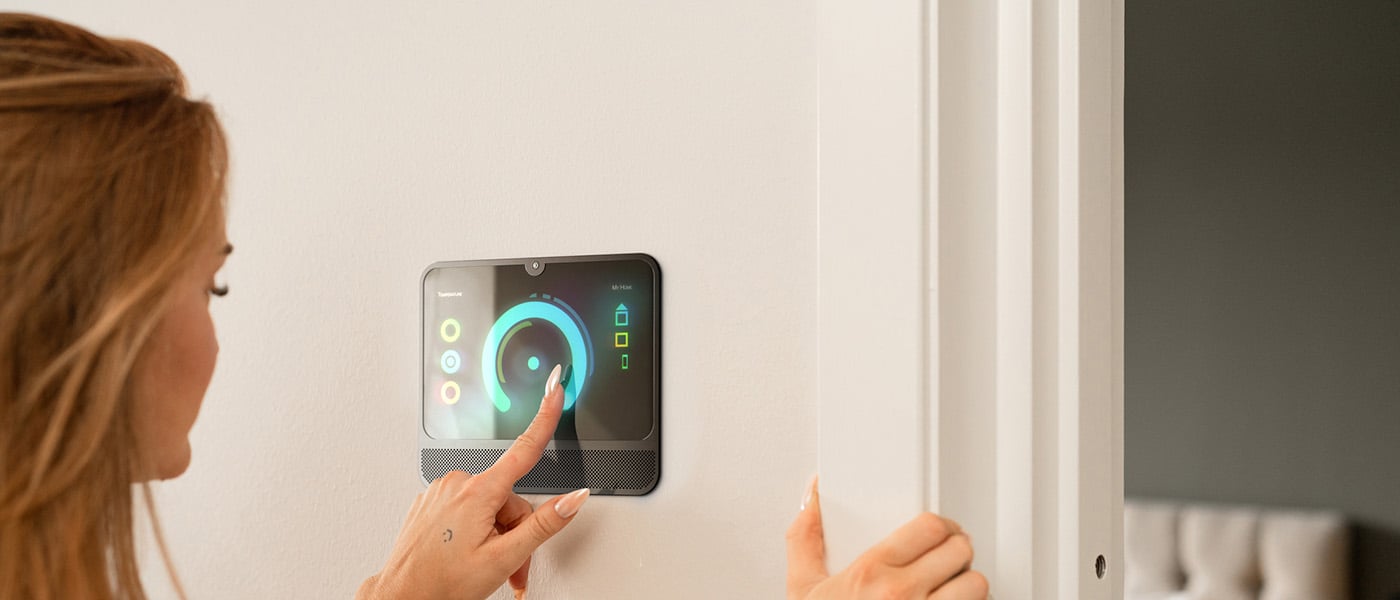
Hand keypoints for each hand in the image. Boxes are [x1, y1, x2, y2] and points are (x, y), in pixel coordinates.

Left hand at [359, 364, 587, 599]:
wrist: (401, 598)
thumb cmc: (443, 584)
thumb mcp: (504, 557)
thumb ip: (544, 524)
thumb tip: (573, 498)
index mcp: (478, 493)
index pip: (525, 448)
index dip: (546, 416)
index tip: (556, 387)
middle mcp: (457, 484)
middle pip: (509, 497)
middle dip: (517, 531)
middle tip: (513, 566)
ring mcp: (441, 492)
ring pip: (489, 506)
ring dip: (497, 535)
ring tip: (490, 567)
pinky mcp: (431, 502)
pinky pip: (466, 509)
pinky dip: (475, 531)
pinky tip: (468, 555)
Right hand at [786, 477, 988, 599]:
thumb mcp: (803, 589)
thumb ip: (806, 538)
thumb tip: (814, 498)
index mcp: (870, 573)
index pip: (930, 528)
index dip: (939, 526)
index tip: (937, 532)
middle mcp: (902, 596)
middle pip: (959, 551)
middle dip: (955, 552)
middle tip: (946, 558)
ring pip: (976, 586)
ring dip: (968, 585)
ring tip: (952, 587)